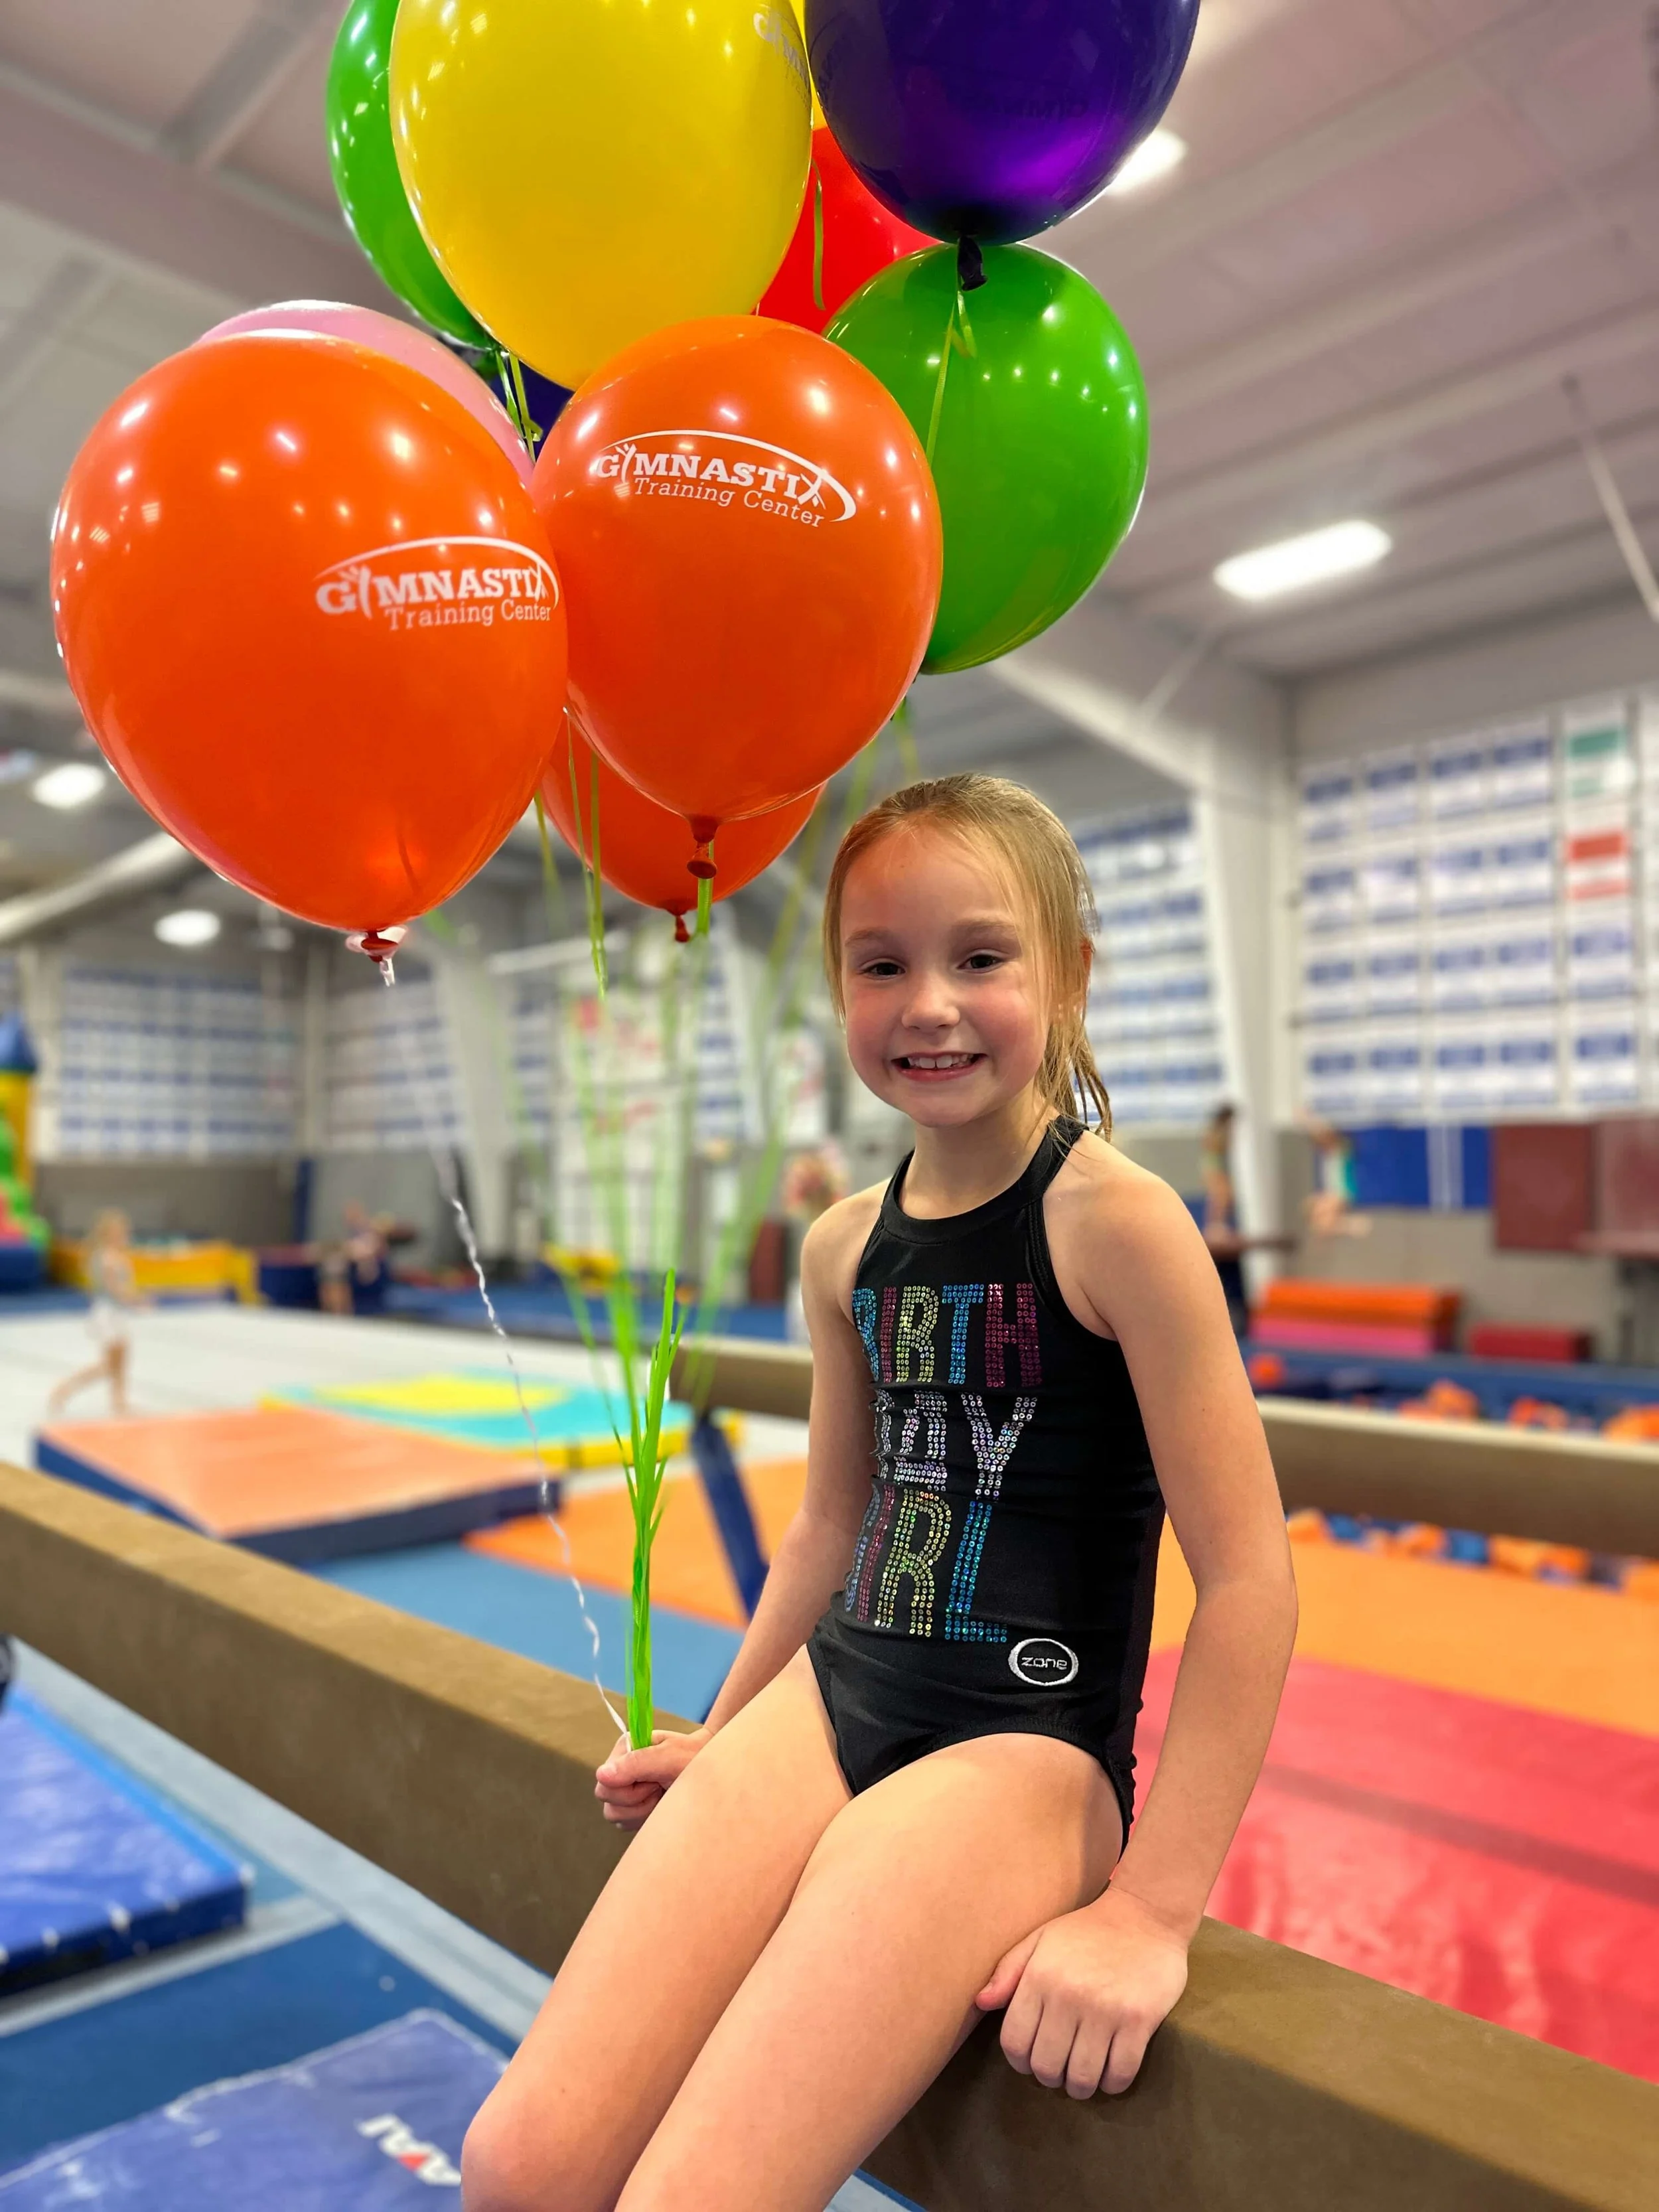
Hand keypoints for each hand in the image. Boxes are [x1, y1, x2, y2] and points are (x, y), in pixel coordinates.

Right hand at [593, 1727, 709, 1830]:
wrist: (714, 1771)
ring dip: (642, 1810)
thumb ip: (637, 1763)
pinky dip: (645, 1818)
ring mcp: (626, 1787)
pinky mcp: (633, 1805)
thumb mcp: (671, 1757)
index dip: (630, 1788)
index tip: (655, 1780)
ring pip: (616, 1815)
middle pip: (608, 1801)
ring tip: (662, 1794)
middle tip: (661, 1787)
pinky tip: (660, 1804)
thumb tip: (601, 1774)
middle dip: (637, 1800)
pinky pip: (626, 1823)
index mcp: (626, 1748)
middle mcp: (621, 1767)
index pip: (605, 1781)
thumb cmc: (696, 1758)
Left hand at [975, 1887, 1190, 2097]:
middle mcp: (1068, 1996)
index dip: (1020, 2062)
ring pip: (1083, 2077)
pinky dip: (1113, 2084)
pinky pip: (1120, 2073)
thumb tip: (981, 2002)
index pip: (1014, 2042)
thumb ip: (1008, 1971)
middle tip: (1061, 2070)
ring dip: (1081, 2087)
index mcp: (1040, 1977)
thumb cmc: (1088, 1930)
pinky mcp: (1139, 2021)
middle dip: (1051, 2077)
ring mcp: (1105, 2010)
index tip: (1031, 2062)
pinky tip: (1110, 2073)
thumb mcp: (1042, 1938)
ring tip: (1084, 2078)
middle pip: (1047, 2067)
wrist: (1146, 1914)